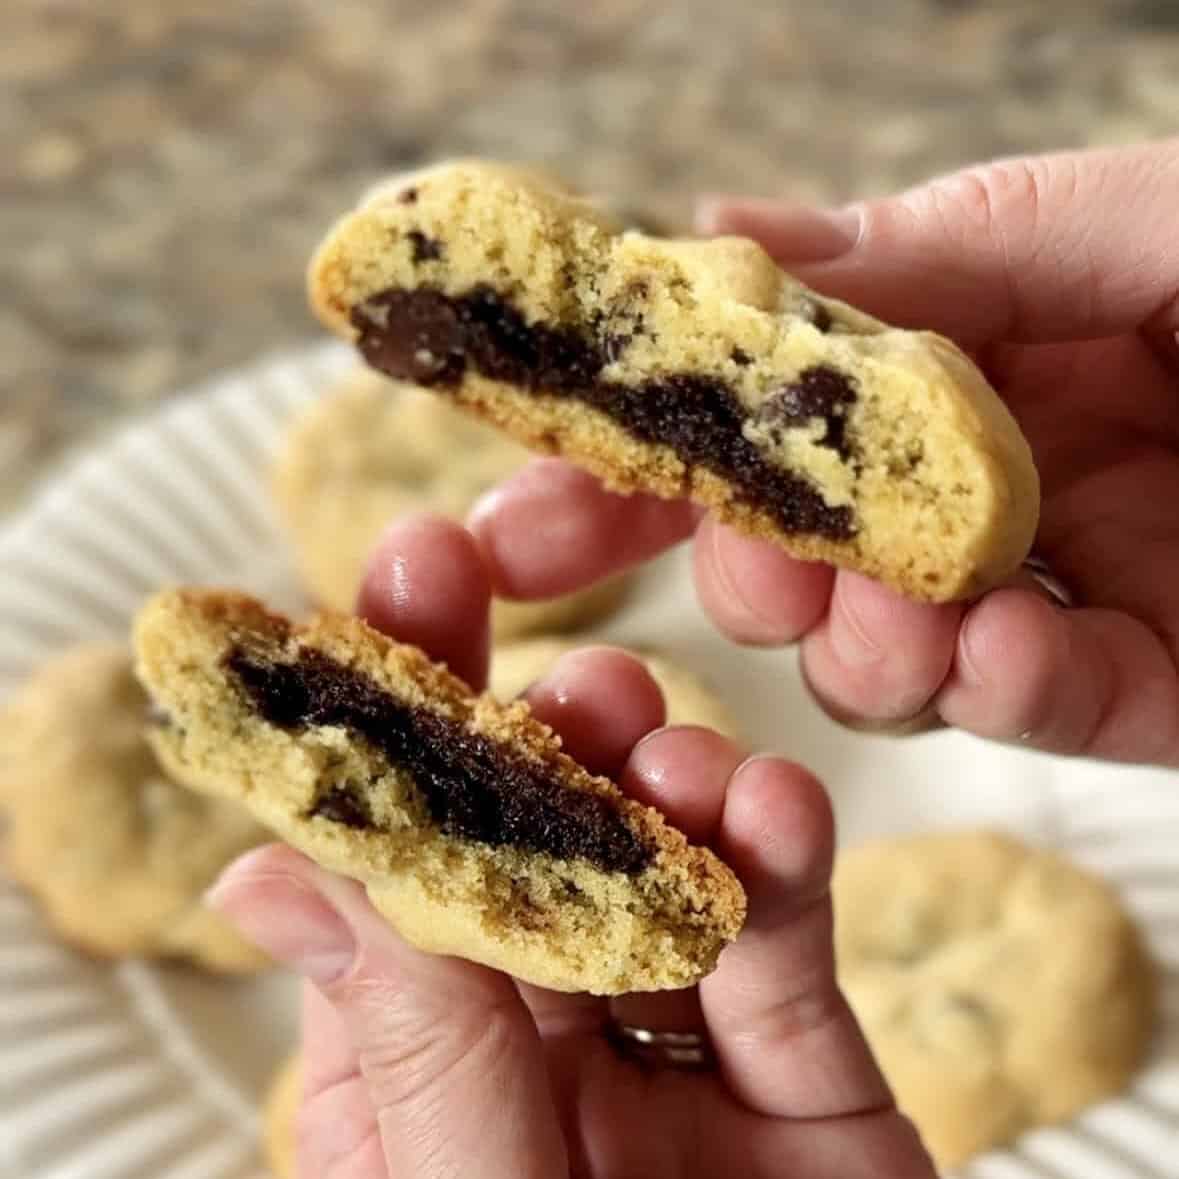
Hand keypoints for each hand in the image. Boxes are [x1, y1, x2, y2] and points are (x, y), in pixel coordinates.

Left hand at [207, 516, 933, 1178]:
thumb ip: (399, 1043)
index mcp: (425, 1092)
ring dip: (672, 792)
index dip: (401, 731)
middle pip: (537, 857)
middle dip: (545, 738)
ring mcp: (678, 1073)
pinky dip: (783, 872)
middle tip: (561, 657)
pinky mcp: (810, 1090)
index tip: (403, 589)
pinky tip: (775, 809)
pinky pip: (788, 964)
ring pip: (669, 883)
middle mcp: (542, 1062)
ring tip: (669, 748)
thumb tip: (274, 864)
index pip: (399, 877)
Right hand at [468, 140, 1178, 766]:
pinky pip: (1049, 712)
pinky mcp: (1152, 687)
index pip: (757, 428)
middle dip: (740, 575)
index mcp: (957, 370)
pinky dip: (1005, 696)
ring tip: (884, 615)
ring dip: (860, 648)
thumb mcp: (1101, 218)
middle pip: (795, 563)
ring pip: (889, 661)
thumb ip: (921, 250)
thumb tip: (728, 238)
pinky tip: (1002, 656)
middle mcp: (984, 490)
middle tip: (746, 558)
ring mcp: (1058, 594)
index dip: (635, 464)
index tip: (525, 501)